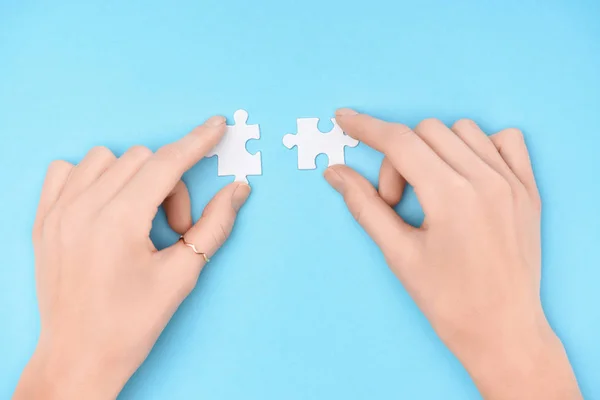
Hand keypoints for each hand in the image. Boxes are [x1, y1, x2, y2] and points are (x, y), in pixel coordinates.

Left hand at [14, 116, 250, 399]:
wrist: (79, 357)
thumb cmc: (131, 323)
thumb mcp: (182, 276)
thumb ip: (214, 226)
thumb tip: (238, 191)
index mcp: (118, 223)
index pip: (166, 164)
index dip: (197, 142)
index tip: (216, 126)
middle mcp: (81, 209)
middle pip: (141, 160)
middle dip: (169, 186)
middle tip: (174, 228)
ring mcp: (57, 213)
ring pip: (106, 159)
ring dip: (134, 177)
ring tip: (139, 217)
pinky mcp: (43, 220)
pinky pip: (67, 170)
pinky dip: (93, 176)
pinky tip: (106, 204)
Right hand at [325, 110, 580, 398]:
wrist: (502, 331)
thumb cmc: (449, 301)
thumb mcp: (398, 254)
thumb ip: (364, 206)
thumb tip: (335, 173)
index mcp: (451, 197)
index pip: (399, 143)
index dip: (366, 127)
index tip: (345, 119)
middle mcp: (486, 181)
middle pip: (426, 132)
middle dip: (399, 159)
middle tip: (397, 201)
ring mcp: (513, 183)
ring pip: (462, 130)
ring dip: (434, 150)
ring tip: (431, 191)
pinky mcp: (529, 190)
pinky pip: (505, 140)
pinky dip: (479, 146)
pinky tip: (465, 174)